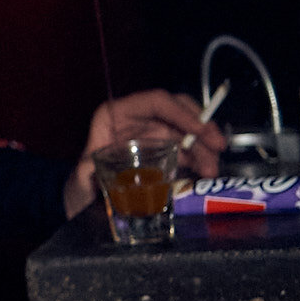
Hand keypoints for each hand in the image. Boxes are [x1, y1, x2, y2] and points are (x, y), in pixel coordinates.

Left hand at [65, 89, 226, 215]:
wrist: (85, 199)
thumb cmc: (81, 182)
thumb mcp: (81, 176)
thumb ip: (84, 174)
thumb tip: (90, 173)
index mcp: (115, 115)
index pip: (155, 101)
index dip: (181, 112)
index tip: (200, 131)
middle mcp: (137, 119)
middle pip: (178, 112)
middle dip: (202, 128)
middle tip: (218, 148)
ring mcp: (152, 133)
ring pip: (187, 131)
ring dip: (204, 148)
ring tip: (211, 169)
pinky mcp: (163, 150)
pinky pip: (187, 148)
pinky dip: (199, 158)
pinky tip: (205, 172)